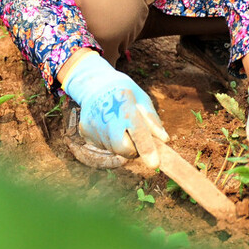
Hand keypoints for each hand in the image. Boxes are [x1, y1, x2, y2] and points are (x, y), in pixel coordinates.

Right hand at [61, 51, 167, 168]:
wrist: (94, 84)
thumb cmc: (124, 93)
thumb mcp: (142, 98)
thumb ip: (152, 120)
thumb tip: (164, 140)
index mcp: (124, 103)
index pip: (137, 129)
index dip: (146, 148)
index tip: (154, 164)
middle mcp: (106, 115)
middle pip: (122, 147)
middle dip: (133, 150)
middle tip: (135, 138)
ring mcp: (93, 125)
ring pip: (113, 149)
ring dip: (121, 144)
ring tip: (119, 125)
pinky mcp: (85, 132)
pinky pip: (103, 146)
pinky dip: (110, 141)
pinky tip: (108, 126)